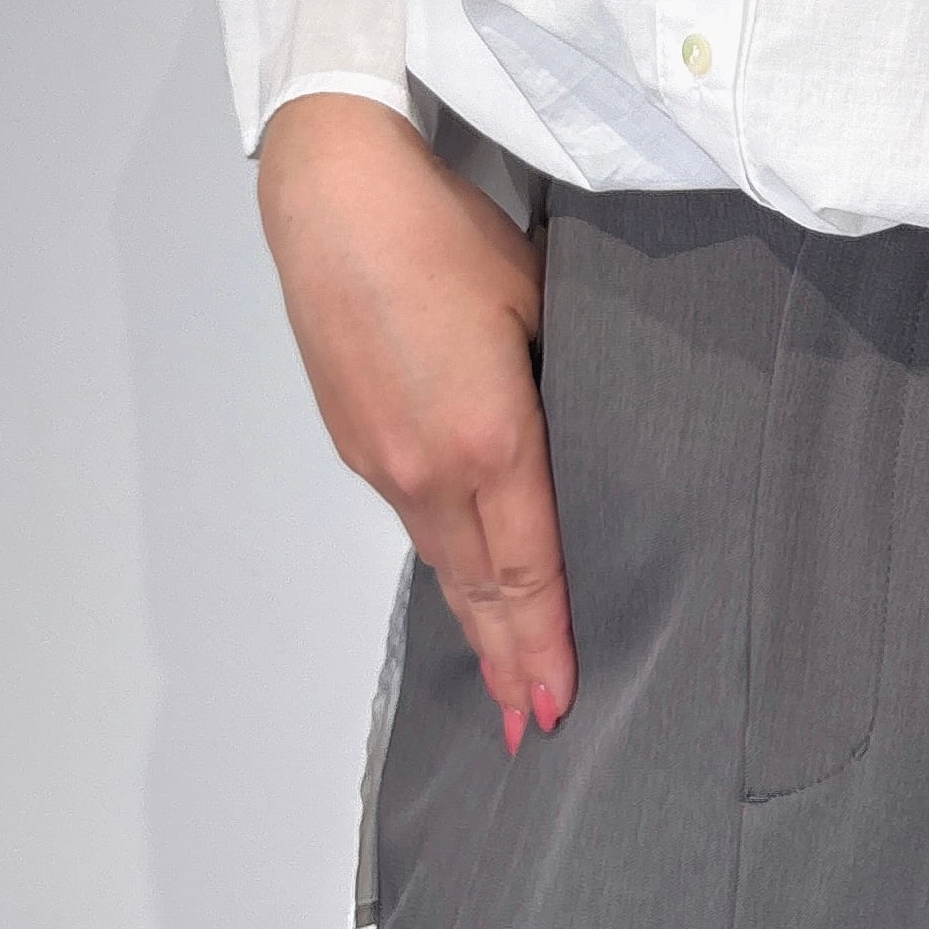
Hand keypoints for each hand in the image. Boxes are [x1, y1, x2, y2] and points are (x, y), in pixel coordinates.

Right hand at [256, 92, 574, 752]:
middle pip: (478, 590)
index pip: (529, 570)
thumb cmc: (443, 237)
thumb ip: (568, 391)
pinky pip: (414, 521)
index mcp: (486, 442)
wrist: (335, 199)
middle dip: (509, 663)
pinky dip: (445, 566)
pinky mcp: (355, 438)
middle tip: (532, 729)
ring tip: (504, 681)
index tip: (561, 705)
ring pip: (443, 561)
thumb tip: (593, 441)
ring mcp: (380, 459)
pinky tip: (465, 583)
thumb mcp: (541, 308)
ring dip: (476, 624)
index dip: (547, 643)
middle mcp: (425, 469)